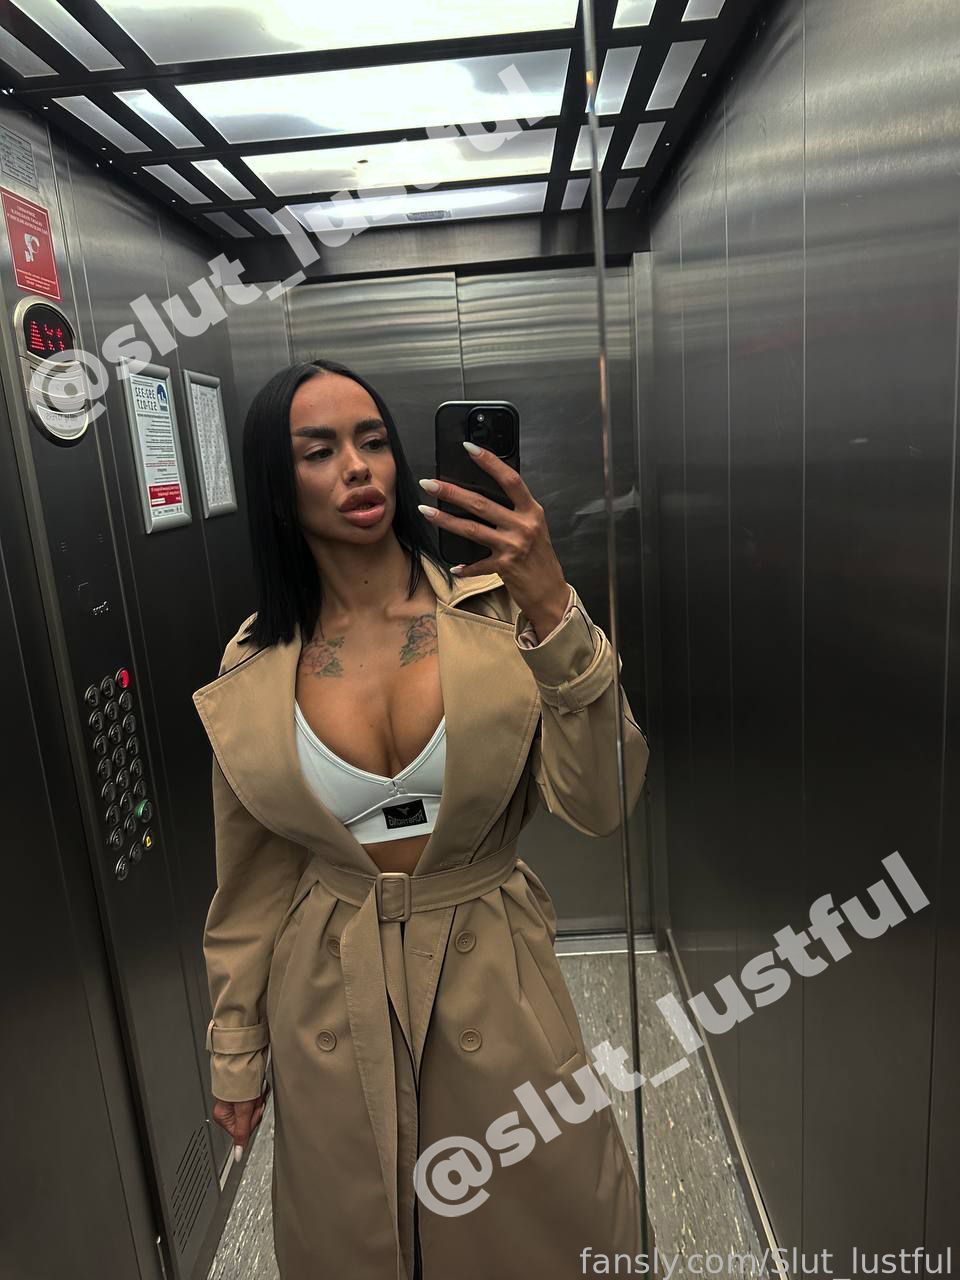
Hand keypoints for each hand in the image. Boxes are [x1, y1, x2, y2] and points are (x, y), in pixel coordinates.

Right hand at [212, 1081, 269, 1160]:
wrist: (243, 1059)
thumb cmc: (240, 1080)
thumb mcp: (243, 1110)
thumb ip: (242, 1133)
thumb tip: (238, 1155)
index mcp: (223, 1116)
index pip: (243, 1130)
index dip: (252, 1120)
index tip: (252, 1110)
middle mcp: (228, 1108)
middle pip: (250, 1118)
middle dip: (255, 1108)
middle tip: (254, 1098)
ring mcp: (236, 1098)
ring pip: (254, 1107)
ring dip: (258, 1099)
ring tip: (255, 1090)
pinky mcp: (244, 1090)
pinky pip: (256, 1097)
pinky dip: (259, 1091)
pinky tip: (257, 1086)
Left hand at [418, 443, 568, 635]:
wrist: (550, 591)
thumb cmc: (540, 558)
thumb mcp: (534, 528)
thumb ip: (515, 512)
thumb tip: (484, 495)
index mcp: (531, 511)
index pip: (510, 480)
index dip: (490, 462)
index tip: (469, 448)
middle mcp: (523, 526)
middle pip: (481, 503)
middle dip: (452, 492)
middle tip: (429, 483)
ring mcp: (513, 546)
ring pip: (472, 529)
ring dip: (445, 520)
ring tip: (425, 510)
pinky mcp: (504, 566)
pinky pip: (477, 564)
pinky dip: (464, 567)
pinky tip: (453, 566)